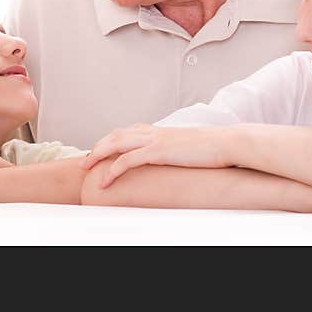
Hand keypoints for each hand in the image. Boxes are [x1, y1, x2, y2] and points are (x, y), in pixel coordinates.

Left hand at [80, 123, 234, 187]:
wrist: (227, 143)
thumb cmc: (212, 149)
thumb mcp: (188, 148)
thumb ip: (175, 151)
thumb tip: (174, 160)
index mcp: (159, 131)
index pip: (127, 131)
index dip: (110, 141)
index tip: (99, 151)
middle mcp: (153, 132)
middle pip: (115, 135)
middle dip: (97, 147)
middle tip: (85, 161)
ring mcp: (155, 140)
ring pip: (116, 143)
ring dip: (97, 154)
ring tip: (85, 167)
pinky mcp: (159, 151)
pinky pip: (128, 160)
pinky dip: (113, 169)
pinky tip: (105, 180)